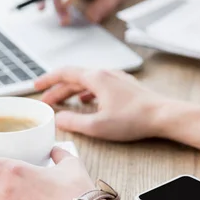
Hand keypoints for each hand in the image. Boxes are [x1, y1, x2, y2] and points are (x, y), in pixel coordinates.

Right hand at [36, 68, 167, 141]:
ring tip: (62, 102)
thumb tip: (58, 119)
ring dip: (71, 91)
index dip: (47, 80)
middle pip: (74, 78)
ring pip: (86, 81)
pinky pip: (98, 84)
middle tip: (45, 100)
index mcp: (95, 78)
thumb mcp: (97, 126)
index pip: (64, 73)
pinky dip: (86, 92)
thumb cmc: (134, 119)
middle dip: (57, 89)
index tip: (36, 85)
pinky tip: (86, 101)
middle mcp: (104, 73)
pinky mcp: (124, 86)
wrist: (164, 115)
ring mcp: (116, 78)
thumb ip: (73, 122)